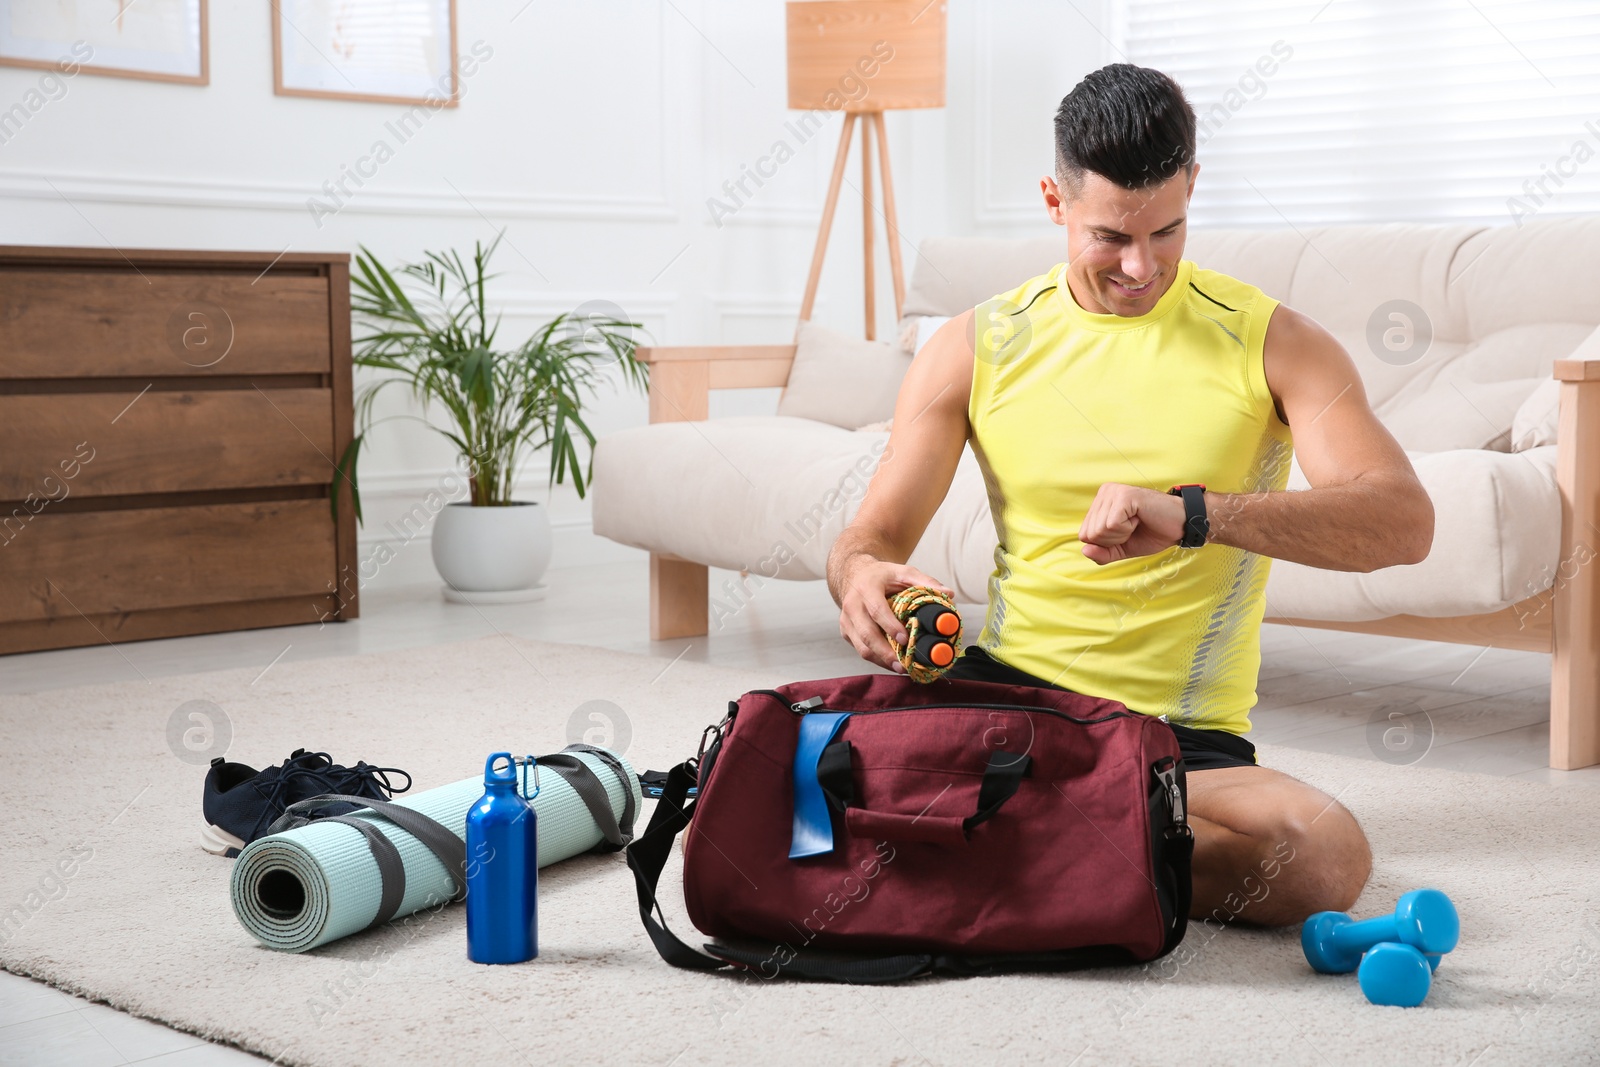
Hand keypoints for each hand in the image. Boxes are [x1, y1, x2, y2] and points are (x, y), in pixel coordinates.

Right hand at [837, 557, 954, 673]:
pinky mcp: (846, 632)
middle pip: (866, 634)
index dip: (890, 626)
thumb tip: (949, 594)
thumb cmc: (882, 576)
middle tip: (903, 665)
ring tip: (900, 668)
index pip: (876, 610)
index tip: (905, 639)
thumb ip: (925, 582)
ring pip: (861, 647)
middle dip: (885, 652)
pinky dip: (876, 659)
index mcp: (866, 589)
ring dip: (881, 660)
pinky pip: (860, 649)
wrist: (854, 575)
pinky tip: (891, 663)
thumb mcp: (903, 572)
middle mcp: (852, 606)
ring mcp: (846, 621)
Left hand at [1079, 483, 1187, 564]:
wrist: (1180, 526)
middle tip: (1133, 528)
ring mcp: (1113, 492)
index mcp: (1100, 503)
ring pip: (1099, 530)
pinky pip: (1112, 525)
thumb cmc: (1152, 533)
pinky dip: (1126, 530)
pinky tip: (1139, 519)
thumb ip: (1102, 553)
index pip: (1084, 535)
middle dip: (1113, 540)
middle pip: (1089, 534)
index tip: (1126, 533)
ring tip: (1136, 522)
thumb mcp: (1122, 549)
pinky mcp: (1124, 495)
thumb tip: (1085, 551)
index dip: (1106, 544)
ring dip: (1121, 535)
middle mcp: (1104, 493)